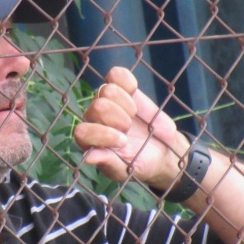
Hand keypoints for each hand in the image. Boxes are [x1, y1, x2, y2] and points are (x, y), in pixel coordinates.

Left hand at [73, 67, 187, 187]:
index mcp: (88, 141)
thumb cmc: (139, 163)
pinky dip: (128, 82)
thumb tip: (88, 157)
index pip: (82, 131)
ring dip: (125, 104)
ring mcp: (106, 101)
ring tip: (133, 115)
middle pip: (98, 107)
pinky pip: (117, 74)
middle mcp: (92, 119)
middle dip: (119, 119)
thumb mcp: (125, 169)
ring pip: (107, 90)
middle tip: (129, 129)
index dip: (104, 135)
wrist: (160, 151)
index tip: (124, 142)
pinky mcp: (121, 89)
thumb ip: (107, 162)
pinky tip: (134, 93)